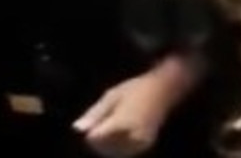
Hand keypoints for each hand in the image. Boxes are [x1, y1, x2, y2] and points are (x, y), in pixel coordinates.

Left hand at [74, 57, 197, 157]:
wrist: (164, 91)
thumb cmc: (135, 88)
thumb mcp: (111, 95)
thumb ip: (95, 113)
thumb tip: (76, 129)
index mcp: (122, 121)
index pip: (96, 138)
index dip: (91, 133)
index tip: (92, 123)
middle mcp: (133, 135)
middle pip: (104, 148)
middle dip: (98, 140)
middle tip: (101, 123)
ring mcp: (141, 142)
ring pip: (114, 153)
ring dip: (107, 145)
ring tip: (110, 126)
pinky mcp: (145, 145)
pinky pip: (125, 152)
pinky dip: (117, 147)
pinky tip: (119, 134)